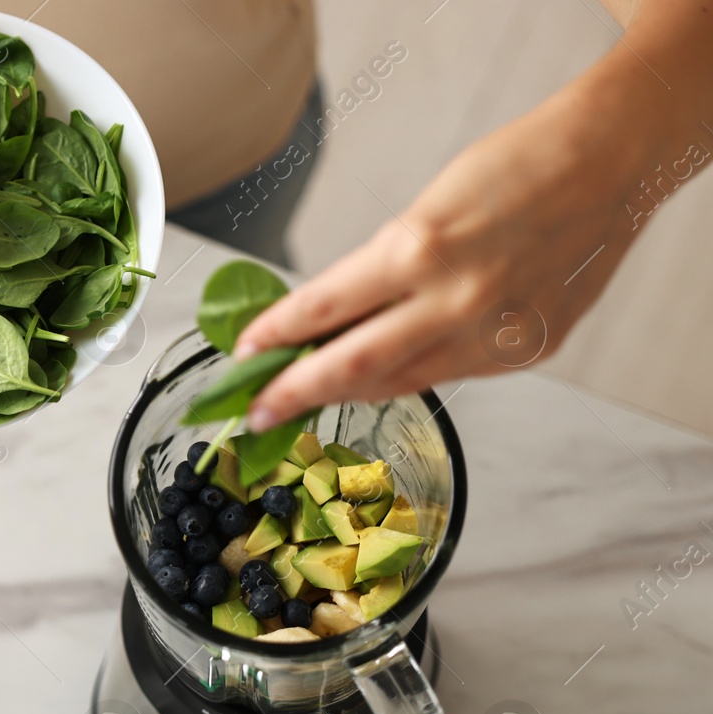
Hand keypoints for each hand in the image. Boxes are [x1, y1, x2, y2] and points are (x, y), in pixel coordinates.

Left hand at [233, 87, 643, 431]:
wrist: (609, 164)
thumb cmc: (516, 169)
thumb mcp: (425, 209)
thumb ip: (380, 271)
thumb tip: (327, 316)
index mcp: (418, 252)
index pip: (322, 309)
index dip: (274, 336)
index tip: (243, 353)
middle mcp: (454, 302)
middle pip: (350, 367)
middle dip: (293, 393)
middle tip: (254, 411)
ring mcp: (492, 335)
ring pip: (398, 383)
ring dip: (346, 392)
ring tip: (307, 395)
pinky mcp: (522, 352)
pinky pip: (447, 374)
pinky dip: (409, 373)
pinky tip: (386, 370)